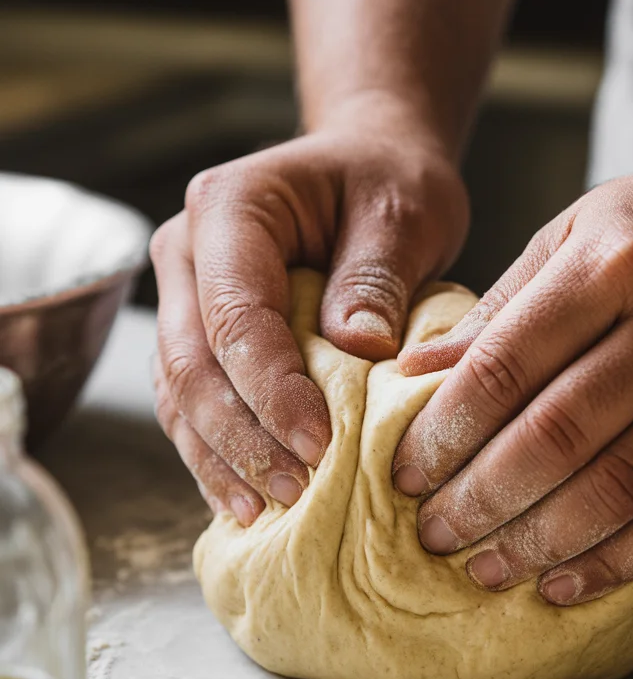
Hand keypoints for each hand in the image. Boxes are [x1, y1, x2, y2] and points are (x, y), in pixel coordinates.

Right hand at [151, 97, 468, 523]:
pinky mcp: (200, 336)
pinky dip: (219, 453)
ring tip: (265, 511)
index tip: (320, 444)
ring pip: (181, 394)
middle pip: (192, 362)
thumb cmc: (388, 182)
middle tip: (294, 491)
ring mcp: (185, 296)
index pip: (236, 313)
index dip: (272, 388)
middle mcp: (188, 252)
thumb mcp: (404, 211)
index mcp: (229, 207)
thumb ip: (379, 275)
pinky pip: (194, 403)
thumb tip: (362, 350)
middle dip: (241, 437)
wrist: (367, 167)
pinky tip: (247, 498)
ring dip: (221, 458)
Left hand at [393, 137, 632, 604]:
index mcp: (613, 262)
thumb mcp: (577, 232)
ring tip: (488, 568)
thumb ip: (501, 306)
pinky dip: (623, 560)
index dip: (445, 433)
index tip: (406, 476)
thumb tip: (414, 372)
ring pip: (622, 487)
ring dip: (542, 543)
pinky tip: (569, 582)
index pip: (506, 366)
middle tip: (436, 535)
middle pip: (558, 437)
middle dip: (482, 500)